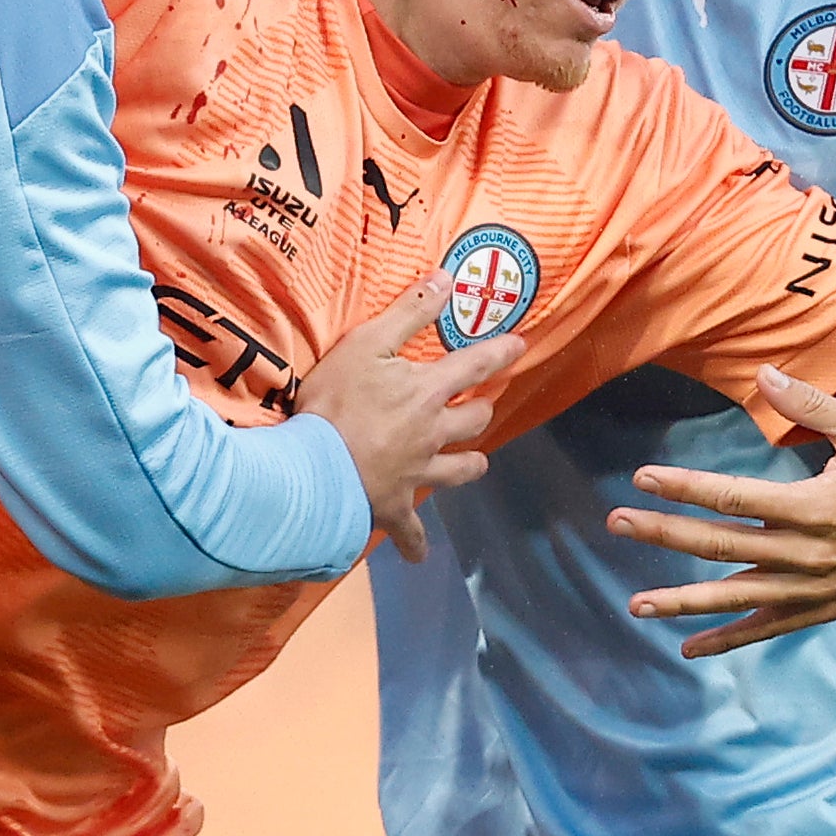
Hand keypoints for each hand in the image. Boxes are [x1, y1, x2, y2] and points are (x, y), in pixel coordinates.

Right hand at [293, 274, 525, 562]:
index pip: (476, 364)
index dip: (501, 352)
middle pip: (475, 421)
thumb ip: (408, 313)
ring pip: (460, 470)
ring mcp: (418, 473)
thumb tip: (447, 278)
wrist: (314, 468)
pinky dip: (415, 544)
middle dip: (482, 410)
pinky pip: (411, 531)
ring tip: (474, 462)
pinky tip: (418, 557)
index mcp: (429, 391)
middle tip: (482, 405)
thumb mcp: (366, 343)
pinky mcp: (395, 507)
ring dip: (469, 465)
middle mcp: (434, 432)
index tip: (521, 345)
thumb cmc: (336, 402)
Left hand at [608, 367, 835, 656]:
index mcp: (815, 507)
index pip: (733, 496)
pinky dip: (727, 640)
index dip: (684, 487)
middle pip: (721, 546)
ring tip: (635, 603)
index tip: (642, 478)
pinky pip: (767, 629)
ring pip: (736, 598)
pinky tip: (687, 646)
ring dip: (682, 600)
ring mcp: (813, 588)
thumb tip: (764, 374)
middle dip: (664, 534)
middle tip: (615, 523)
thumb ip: (812, 405)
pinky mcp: (822, 609)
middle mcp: (808, 554)